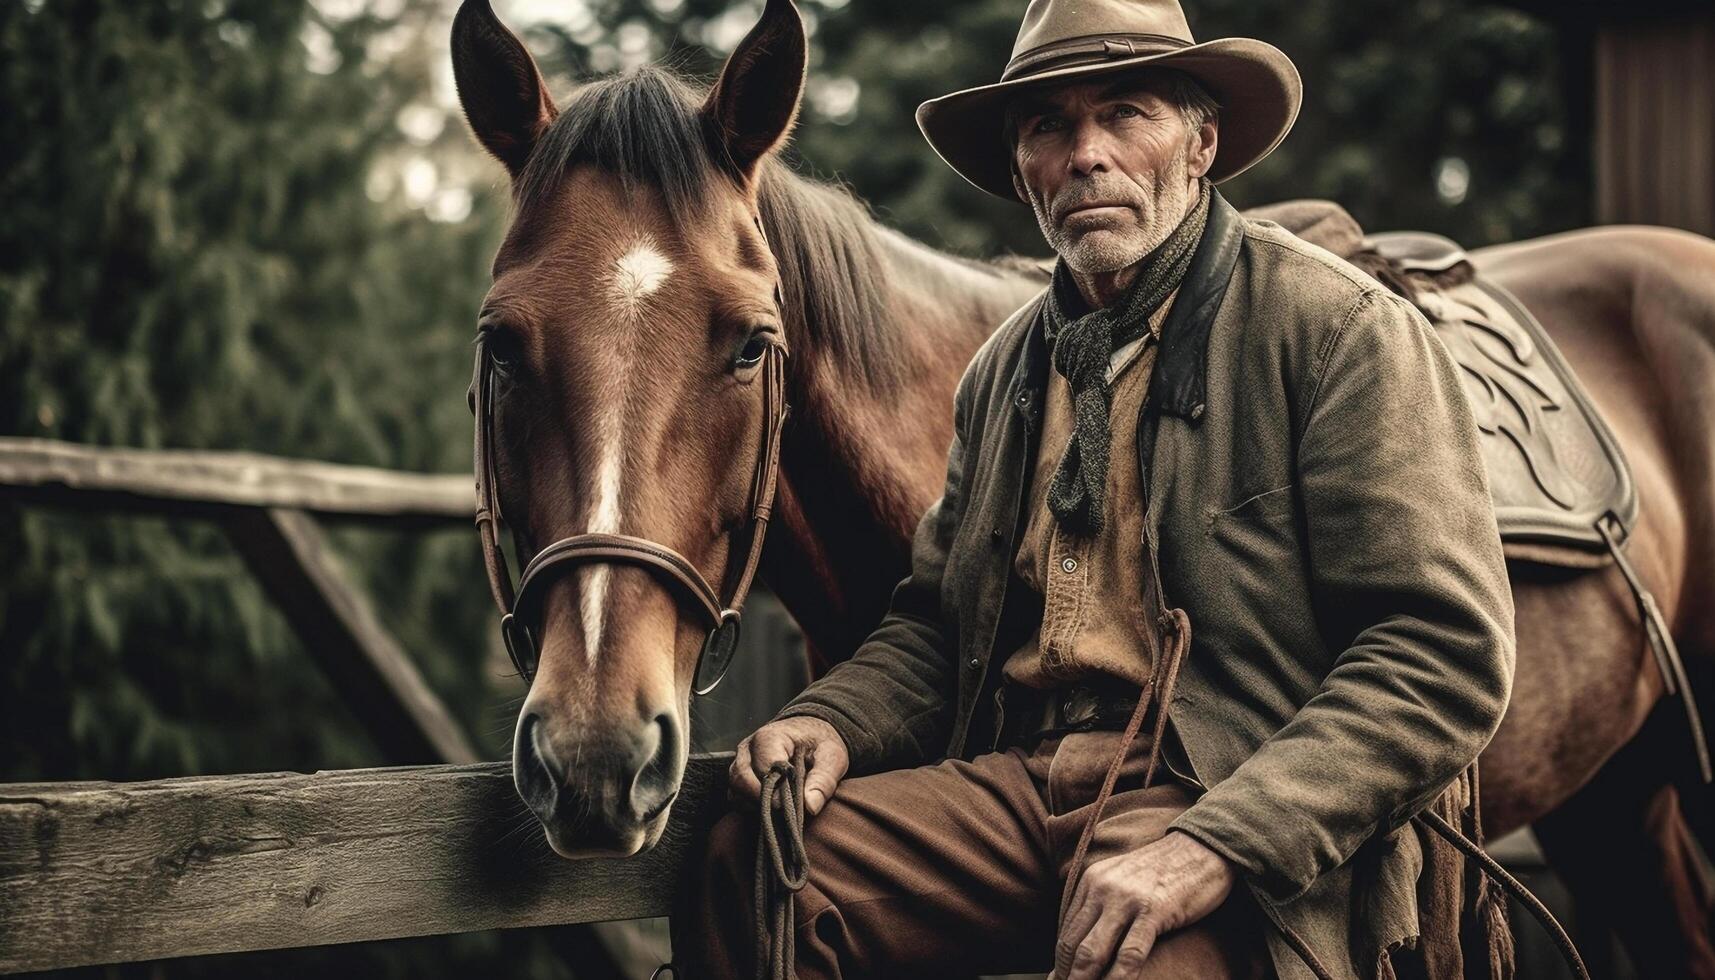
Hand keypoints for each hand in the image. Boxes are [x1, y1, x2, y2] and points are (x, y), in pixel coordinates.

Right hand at [729, 715, 849, 815]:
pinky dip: (750, 806)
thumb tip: (810, 807)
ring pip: (736, 790)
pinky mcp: (739, 775)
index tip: (793, 805)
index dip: (778, 791)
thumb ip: (824, 781)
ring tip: (780, 809)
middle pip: (742, 781)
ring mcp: (740, 762)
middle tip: (785, 811)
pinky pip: (736, 796)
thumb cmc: (820, 744)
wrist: (809, 733)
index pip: (765, 769)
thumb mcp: (832, 757)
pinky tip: (771, 808)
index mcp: (769, 738)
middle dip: (763, 800)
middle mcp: (748, 748)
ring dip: (755, 804)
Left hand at [1053, 831, 1236, 979]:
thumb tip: (1089, 944)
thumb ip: (1104, 905)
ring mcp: (1126, 900)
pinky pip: (1129, 954)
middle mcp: (1102, 888)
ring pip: (1092, 951)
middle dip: (1067, 975)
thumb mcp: (1124, 881)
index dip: (1061, 963)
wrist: (1203, 847)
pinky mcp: (1153, 911)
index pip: (1066, 931)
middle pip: (1072, 944)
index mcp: (1091, 881)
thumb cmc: (1167, 871)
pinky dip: (1118, 979)